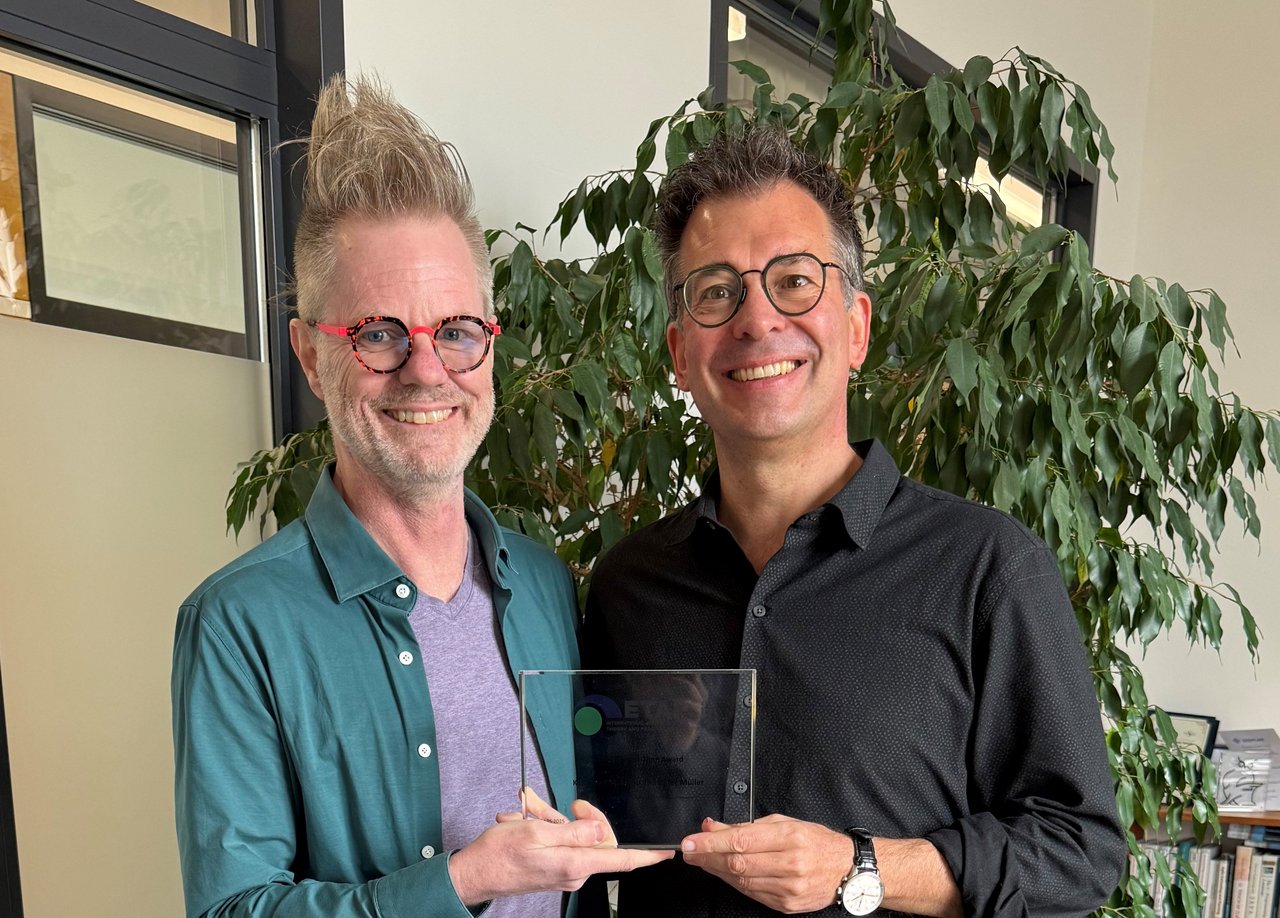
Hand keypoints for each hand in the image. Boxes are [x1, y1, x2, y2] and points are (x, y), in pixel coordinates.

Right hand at [451, 788, 671, 904]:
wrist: (474, 874)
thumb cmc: (500, 855)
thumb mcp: (537, 832)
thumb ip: (573, 831)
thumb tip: (602, 830)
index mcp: (574, 863)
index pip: (620, 860)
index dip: (645, 855)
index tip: (664, 852)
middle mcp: (573, 871)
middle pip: (592, 836)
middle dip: (568, 814)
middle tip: (543, 807)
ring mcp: (562, 870)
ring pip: (570, 833)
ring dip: (547, 818)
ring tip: (524, 815)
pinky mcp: (552, 867)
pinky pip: (557, 840)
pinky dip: (540, 827)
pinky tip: (520, 823)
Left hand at [679, 814, 851, 913]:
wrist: (846, 870)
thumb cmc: (817, 841)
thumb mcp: (784, 823)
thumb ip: (748, 826)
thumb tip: (714, 827)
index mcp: (790, 837)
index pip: (741, 840)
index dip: (711, 842)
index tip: (691, 841)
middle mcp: (790, 863)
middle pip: (737, 863)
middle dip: (707, 857)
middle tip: (689, 851)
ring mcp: (788, 887)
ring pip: (741, 881)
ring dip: (717, 871)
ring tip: (703, 860)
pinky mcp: (786, 905)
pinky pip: (752, 894)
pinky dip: (734, 883)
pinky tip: (725, 874)